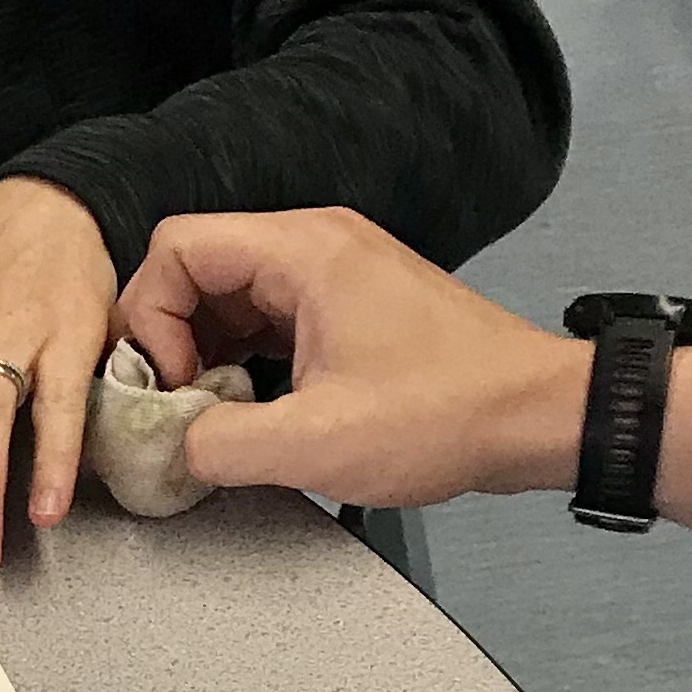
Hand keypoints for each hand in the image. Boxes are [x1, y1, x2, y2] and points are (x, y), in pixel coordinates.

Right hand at [115, 207, 586, 506]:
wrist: (539, 417)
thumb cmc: (449, 414)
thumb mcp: (315, 446)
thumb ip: (217, 445)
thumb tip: (166, 446)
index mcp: (304, 251)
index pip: (176, 247)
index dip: (152, 319)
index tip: (174, 384)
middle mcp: (316, 245)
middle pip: (196, 269)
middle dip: (172, 340)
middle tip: (185, 405)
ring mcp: (334, 273)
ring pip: (228, 296)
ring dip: (206, 354)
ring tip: (221, 414)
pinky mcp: (347, 305)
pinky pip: (265, 317)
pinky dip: (242, 359)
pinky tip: (255, 409)